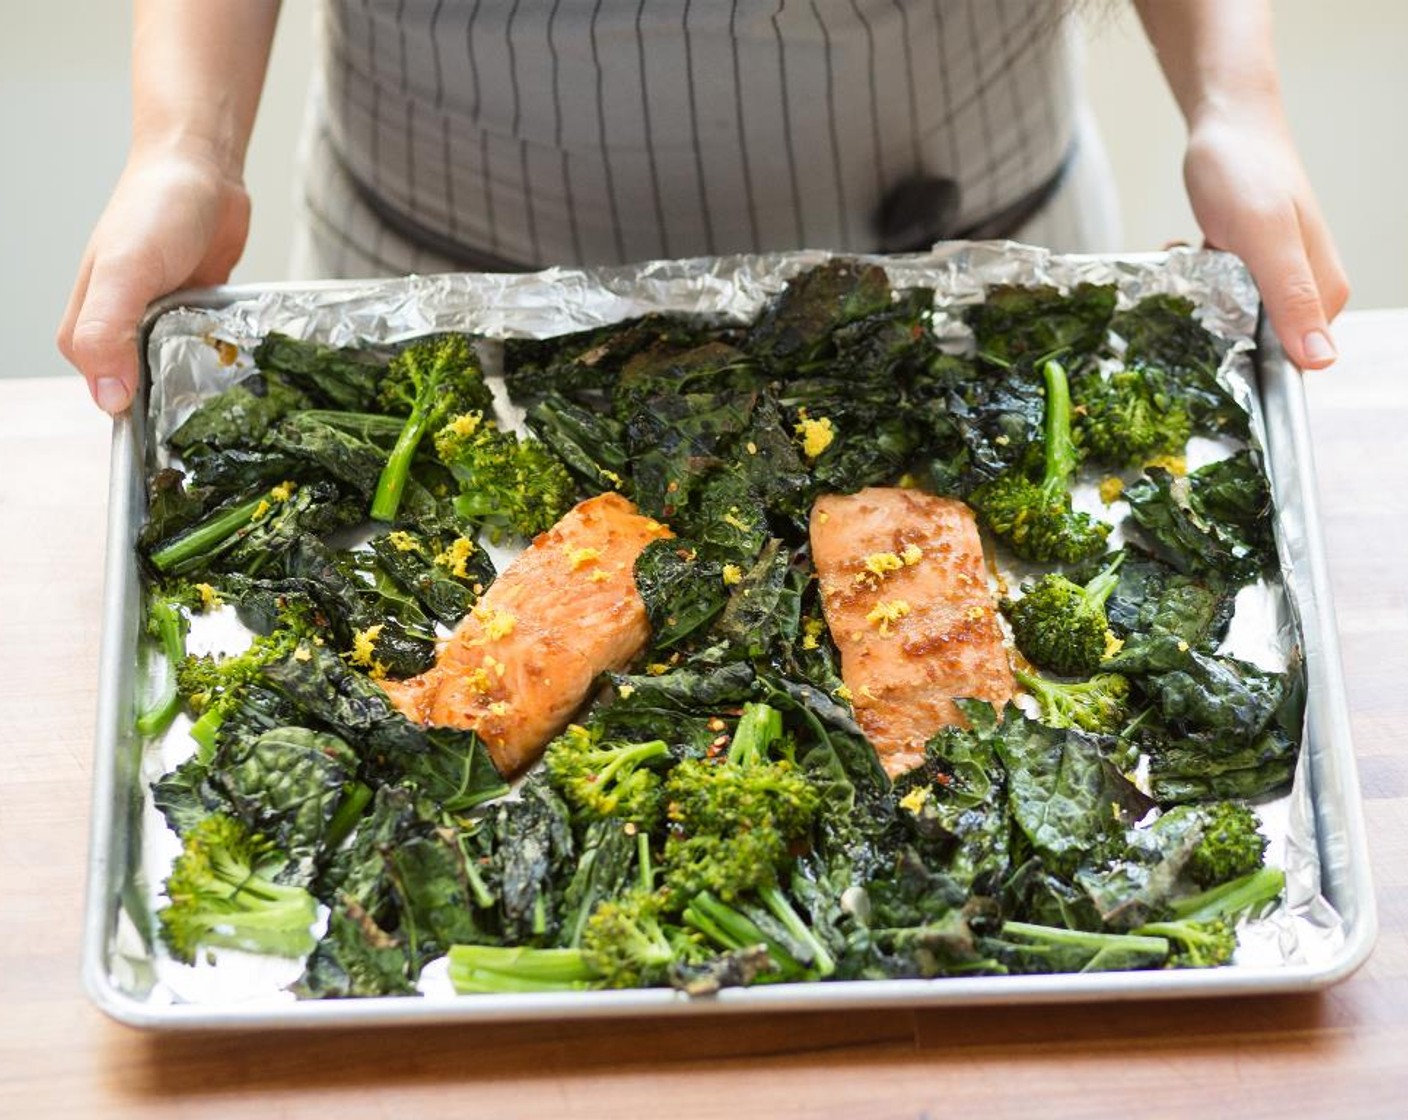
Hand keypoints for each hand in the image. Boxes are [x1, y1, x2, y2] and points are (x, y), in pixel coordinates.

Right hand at [57, 147, 250, 413]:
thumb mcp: (125, 271)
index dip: (139, 416)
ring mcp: (161, 321)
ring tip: (236, 401)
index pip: (106, 394)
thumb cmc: (155, 210)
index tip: (174, 434)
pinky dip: (223, 359)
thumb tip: (109, 397)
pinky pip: (208, 351)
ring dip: (205, 383)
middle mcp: (123, 328)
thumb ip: (105, 331)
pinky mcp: (195, 313)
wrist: (201, 169)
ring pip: (181, 373)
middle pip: (148, 390)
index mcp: (89, 327)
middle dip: (179, 405)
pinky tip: (244, 369)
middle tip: (216, 422)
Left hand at [1183, 101, 1348, 369]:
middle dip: (1215, 330)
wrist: (1227, 123)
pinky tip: (1180, 253)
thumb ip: (1291, 296)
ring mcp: (1275, 276)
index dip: (1247, 363)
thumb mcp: (1265, 238)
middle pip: (1257, 342)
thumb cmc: (1246, 173)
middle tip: (1192, 294)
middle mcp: (1305, 288)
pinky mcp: (1247, 264)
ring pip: (1230, 319)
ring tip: (1183, 268)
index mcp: (1323, 292)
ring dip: (1198, 303)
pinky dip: (1193, 281)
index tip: (1211, 340)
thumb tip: (1320, 360)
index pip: (1292, 359)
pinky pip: (1216, 293)